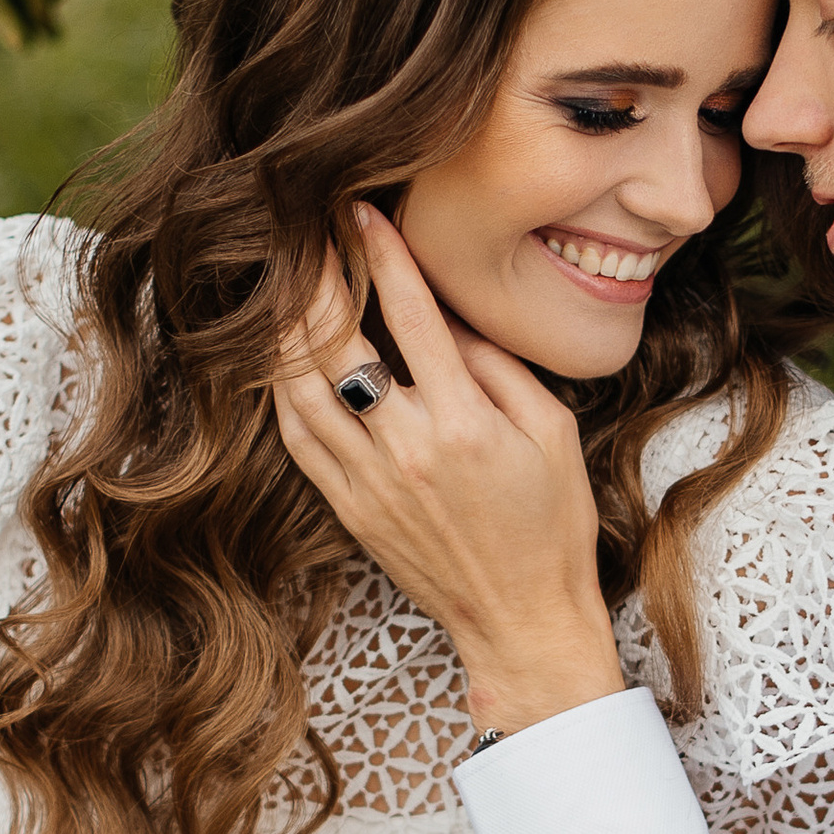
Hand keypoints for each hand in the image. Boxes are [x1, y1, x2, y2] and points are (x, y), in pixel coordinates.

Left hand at [273, 206, 626, 737]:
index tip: (362, 214)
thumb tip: (450, 317)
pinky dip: (282, 391)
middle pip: (338, 344)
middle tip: (303, 234)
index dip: (382, 255)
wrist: (521, 619)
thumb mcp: (551, 432)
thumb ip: (499, 368)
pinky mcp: (349, 509)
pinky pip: (297, 439)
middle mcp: (407, 448)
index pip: (411, 315)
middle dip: (316, 279)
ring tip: (282, 286)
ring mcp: (369, 481)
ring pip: (302, 390)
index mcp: (463, 422)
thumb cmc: (551, 524)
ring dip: (286, 330)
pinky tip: (282, 358)